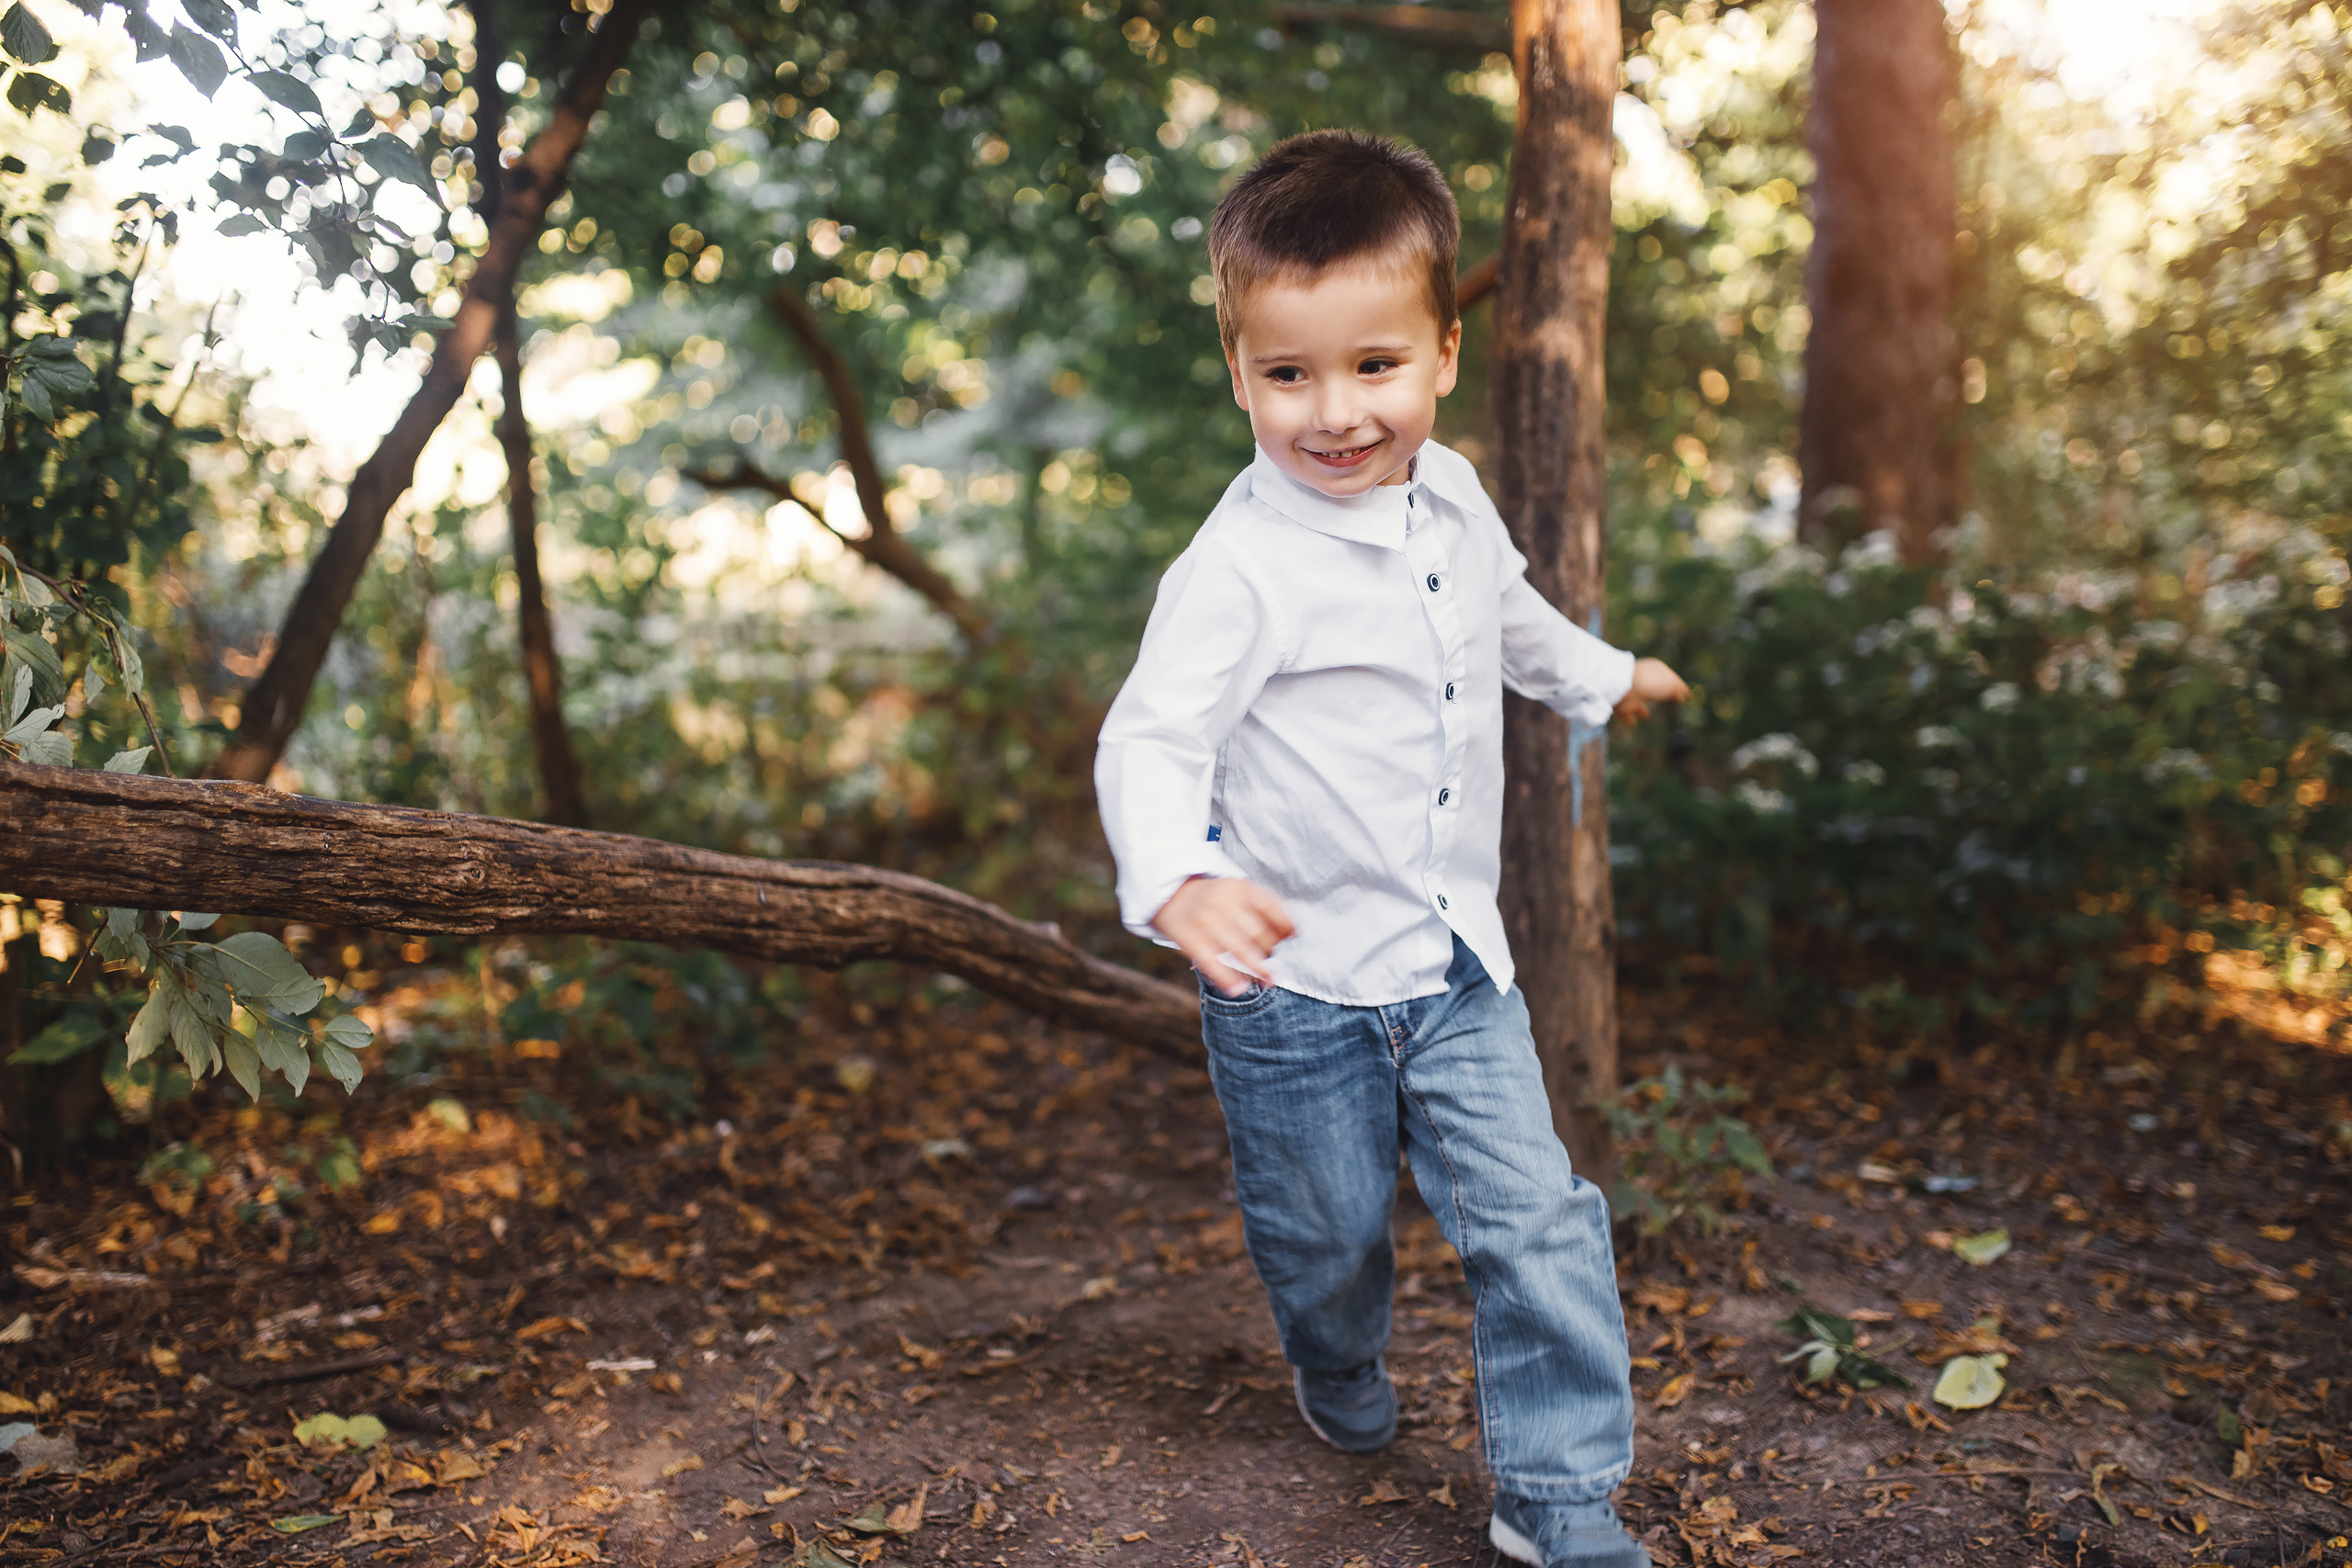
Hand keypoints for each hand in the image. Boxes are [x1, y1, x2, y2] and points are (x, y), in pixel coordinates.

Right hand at [1153, 875, 1295, 996]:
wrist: (1171, 894)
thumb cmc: (1217, 898)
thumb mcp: (1238, 890)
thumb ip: (1265, 905)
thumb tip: (1293, 932)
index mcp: (1239, 888)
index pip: (1270, 906)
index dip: (1285, 924)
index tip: (1292, 937)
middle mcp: (1223, 902)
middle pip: (1257, 932)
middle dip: (1270, 950)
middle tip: (1271, 959)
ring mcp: (1205, 921)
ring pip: (1239, 950)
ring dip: (1257, 969)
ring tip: (1269, 982)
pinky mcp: (1190, 939)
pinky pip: (1212, 963)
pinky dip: (1226, 978)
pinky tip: (1238, 989)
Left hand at [1612, 656, 1689, 722]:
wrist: (1624, 688)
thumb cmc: (1651, 682)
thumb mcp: (1672, 683)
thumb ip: (1679, 689)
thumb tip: (1684, 694)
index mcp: (1654, 670)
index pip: (1665, 676)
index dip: (1672, 684)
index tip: (1678, 694)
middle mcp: (1641, 679)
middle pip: (1650, 688)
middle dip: (1655, 695)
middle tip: (1663, 703)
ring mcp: (1630, 692)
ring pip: (1637, 701)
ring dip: (1641, 708)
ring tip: (1646, 715)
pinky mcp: (1621, 704)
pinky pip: (1626, 713)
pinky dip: (1629, 718)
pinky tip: (1633, 723)